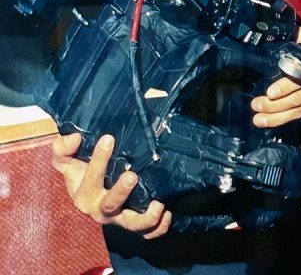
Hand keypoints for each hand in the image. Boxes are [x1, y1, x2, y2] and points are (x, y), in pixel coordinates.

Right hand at [51, 132, 171, 238]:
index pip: (90, 177)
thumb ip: (63, 148)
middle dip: (121, 191)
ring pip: (130, 224)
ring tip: (158, 204)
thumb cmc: (79, 172)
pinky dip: (158, 227)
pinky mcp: (132, 222)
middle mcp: (100, 208)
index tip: (108, 139)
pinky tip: (167, 213)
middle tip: (132, 176)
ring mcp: (118, 217)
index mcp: (84, 194)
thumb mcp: (66, 160)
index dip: (99, 159)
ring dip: (145, 218)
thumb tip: (75, 138)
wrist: (86, 192)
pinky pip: (146, 232)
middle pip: (110, 205)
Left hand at [251, 27, 300, 127]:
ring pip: (299, 113)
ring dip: (278, 118)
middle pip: (296, 100)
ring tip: (260, 120)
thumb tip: (287, 32)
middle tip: (255, 107)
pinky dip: (292, 120)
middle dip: (274, 106)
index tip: (270, 92)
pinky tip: (278, 122)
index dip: (285, 87)